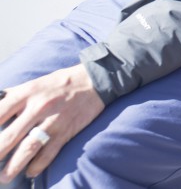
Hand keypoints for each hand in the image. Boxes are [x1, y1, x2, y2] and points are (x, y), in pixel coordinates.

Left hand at [0, 65, 104, 180]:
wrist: (95, 80)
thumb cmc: (59, 83)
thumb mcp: (33, 84)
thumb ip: (12, 97)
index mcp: (26, 93)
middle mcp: (38, 107)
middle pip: (9, 137)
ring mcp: (53, 121)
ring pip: (28, 148)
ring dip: (13, 166)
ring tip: (3, 178)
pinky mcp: (66, 131)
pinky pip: (50, 153)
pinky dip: (38, 165)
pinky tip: (30, 172)